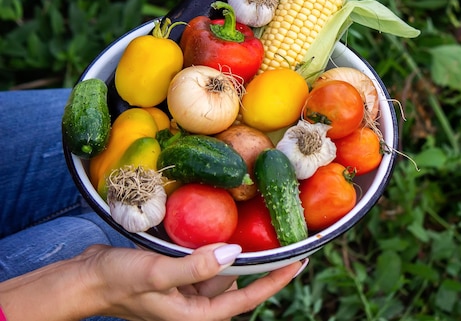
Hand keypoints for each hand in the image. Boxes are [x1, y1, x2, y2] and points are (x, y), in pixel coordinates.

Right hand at [0, 243, 305, 320]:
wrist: (86, 279)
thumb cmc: (119, 282)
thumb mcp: (158, 273)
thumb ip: (196, 267)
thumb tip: (235, 254)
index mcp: (197, 314)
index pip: (247, 298)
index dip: (275, 280)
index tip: (299, 261)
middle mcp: (196, 304)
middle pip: (238, 282)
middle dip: (257, 261)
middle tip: (280, 234)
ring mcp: (187, 289)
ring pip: (221, 268)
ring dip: (233, 250)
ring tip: (254, 223)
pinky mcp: (178, 275)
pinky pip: (204, 259)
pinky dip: (212, 246)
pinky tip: (218, 226)